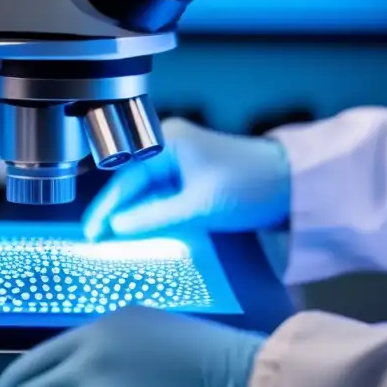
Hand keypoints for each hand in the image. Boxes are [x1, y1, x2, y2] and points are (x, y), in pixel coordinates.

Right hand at [83, 118, 290, 240]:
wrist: (292, 185)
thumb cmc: (249, 184)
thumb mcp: (198, 206)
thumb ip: (154, 218)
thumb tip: (117, 228)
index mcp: (167, 142)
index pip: (125, 178)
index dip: (106, 208)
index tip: (93, 233)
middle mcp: (171, 148)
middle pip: (133, 185)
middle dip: (116, 214)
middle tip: (98, 242)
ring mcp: (183, 164)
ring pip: (147, 194)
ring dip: (134, 218)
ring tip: (116, 243)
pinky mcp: (195, 180)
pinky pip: (164, 200)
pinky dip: (153, 217)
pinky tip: (144, 235)